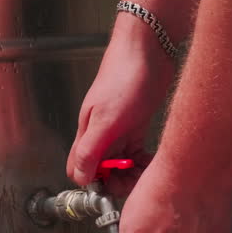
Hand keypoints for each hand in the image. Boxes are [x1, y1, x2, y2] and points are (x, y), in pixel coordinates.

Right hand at [66, 27, 175, 196]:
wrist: (149, 46)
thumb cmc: (127, 74)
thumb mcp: (107, 118)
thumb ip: (91, 149)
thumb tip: (79, 176)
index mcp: (88, 133)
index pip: (80, 169)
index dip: (96, 183)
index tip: (114, 186)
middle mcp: (101, 133)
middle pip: (103, 171)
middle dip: (119, 181)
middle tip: (137, 180)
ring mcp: (118, 129)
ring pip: (120, 164)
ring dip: (133, 173)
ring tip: (148, 172)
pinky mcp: (135, 124)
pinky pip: (135, 153)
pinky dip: (143, 162)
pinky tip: (153, 160)